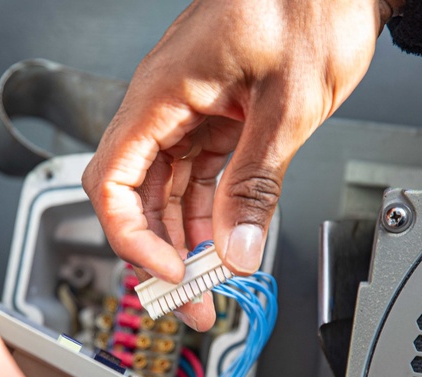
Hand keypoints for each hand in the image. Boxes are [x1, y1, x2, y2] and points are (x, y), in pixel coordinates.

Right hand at [83, 0, 396, 329]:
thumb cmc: (310, 3)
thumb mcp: (287, 104)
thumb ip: (255, 183)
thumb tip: (235, 250)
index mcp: (162, 93)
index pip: (111, 181)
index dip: (132, 237)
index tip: (168, 271)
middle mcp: (165, 105)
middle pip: (135, 196)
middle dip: (159, 255)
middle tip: (189, 301)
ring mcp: (188, 112)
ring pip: (167, 193)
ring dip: (185, 242)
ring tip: (209, 285)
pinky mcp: (216, 118)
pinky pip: (199, 178)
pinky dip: (209, 215)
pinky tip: (224, 245)